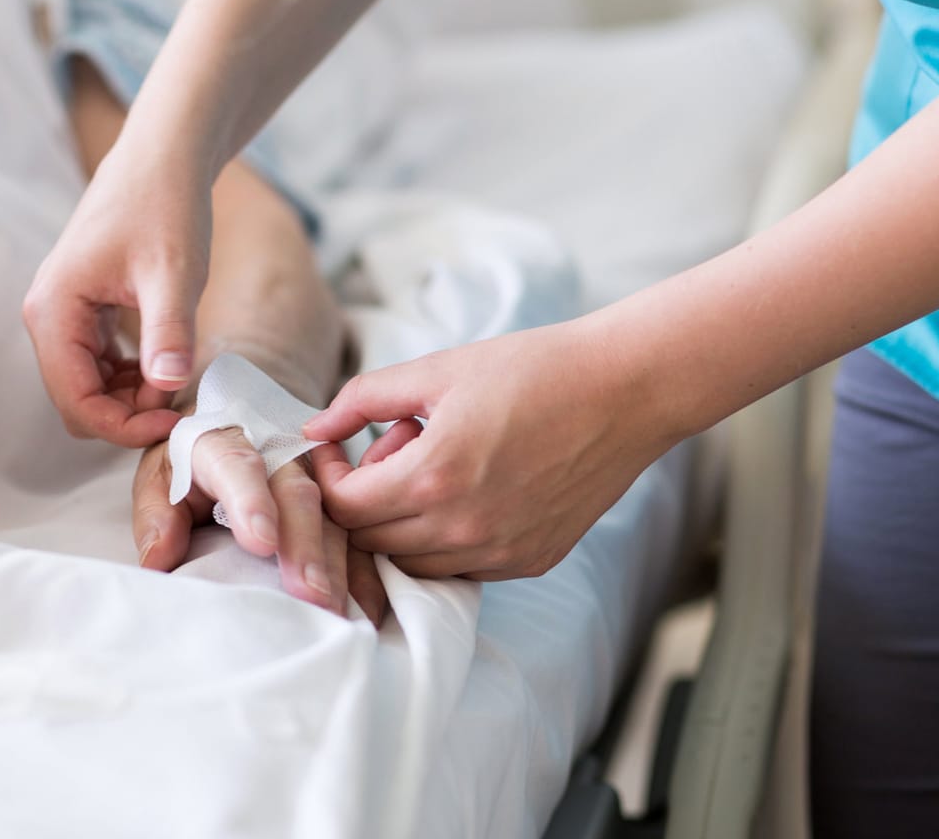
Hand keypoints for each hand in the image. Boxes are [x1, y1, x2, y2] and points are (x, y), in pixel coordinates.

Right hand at [25, 148, 212, 446]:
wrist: (162, 157)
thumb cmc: (166, 205)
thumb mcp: (175, 272)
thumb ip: (169, 330)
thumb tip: (169, 384)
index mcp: (53, 310)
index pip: (76, 402)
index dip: (124, 426)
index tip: (176, 421)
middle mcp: (46, 316)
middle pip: (76, 402)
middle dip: (126, 415)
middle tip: (180, 404)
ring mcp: (62, 314)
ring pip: (87, 387)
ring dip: (130, 399)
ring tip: (177, 380)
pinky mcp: (82, 310)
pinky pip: (97, 365)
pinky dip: (130, 377)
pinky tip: (166, 364)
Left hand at [131, 429, 392, 624]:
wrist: (231, 429)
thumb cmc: (190, 464)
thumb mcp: (160, 478)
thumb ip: (157, 515)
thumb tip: (158, 560)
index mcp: (222, 440)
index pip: (238, 465)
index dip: (250, 501)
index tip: (260, 542)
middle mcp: (277, 453)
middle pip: (297, 493)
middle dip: (305, 545)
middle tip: (309, 594)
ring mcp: (315, 476)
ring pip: (334, 516)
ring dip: (338, 567)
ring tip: (337, 612)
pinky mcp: (338, 501)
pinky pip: (357, 535)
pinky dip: (362, 574)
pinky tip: (364, 609)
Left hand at [302, 322, 684, 580]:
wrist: (624, 391)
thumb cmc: (531, 369)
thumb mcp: (437, 369)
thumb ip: (363, 398)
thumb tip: (314, 429)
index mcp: (433, 477)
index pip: (343, 509)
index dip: (329, 478)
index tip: (341, 445)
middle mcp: (464, 529)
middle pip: (370, 542)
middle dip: (363, 497)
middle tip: (393, 444)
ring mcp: (500, 552)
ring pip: (412, 564)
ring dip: (402, 522)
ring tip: (434, 463)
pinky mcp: (530, 561)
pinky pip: (459, 569)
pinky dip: (443, 540)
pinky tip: (467, 487)